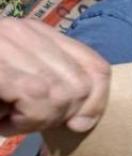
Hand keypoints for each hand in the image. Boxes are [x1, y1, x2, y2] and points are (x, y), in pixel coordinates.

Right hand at [0, 18, 110, 135]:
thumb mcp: (18, 87)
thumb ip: (53, 88)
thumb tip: (84, 121)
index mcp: (38, 33)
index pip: (96, 66)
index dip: (98, 101)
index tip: (80, 125)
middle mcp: (24, 30)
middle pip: (81, 83)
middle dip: (61, 114)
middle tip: (28, 121)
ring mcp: (7, 41)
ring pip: (61, 94)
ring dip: (37, 121)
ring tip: (11, 121)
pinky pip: (35, 98)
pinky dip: (23, 121)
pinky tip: (4, 121)